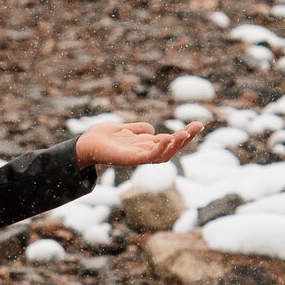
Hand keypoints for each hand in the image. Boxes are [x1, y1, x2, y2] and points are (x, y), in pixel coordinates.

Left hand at [76, 118, 203, 167]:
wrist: (86, 145)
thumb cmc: (103, 138)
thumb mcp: (125, 130)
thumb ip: (139, 130)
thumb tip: (151, 130)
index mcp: (145, 146)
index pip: (169, 141)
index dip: (184, 134)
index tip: (198, 125)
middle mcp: (144, 153)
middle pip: (170, 148)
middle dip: (185, 139)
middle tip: (198, 126)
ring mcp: (138, 157)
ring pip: (162, 155)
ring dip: (175, 145)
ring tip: (185, 134)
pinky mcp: (129, 159)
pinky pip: (148, 156)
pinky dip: (158, 149)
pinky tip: (166, 140)